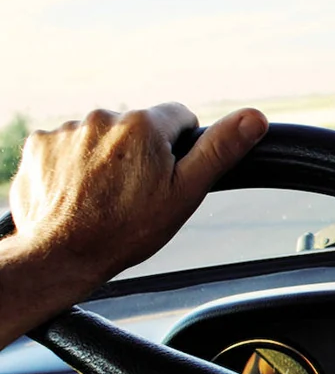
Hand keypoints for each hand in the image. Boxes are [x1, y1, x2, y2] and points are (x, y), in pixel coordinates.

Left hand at [1, 104, 266, 341]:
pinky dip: (72, 165)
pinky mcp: (39, 146)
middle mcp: (104, 117)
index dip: (180, 146)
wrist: (58, 257)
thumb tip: (255, 116)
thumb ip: (220, 149)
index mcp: (144, 125)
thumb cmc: (126, 230)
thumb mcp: (185, 192)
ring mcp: (67, 131)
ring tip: (102, 196)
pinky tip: (76, 193)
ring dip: (105, 158)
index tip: (168, 175)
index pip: (178, 116)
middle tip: (135, 192)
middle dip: (140, 152)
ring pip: (101, 136)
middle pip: (137, 127)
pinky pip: (67, 146)